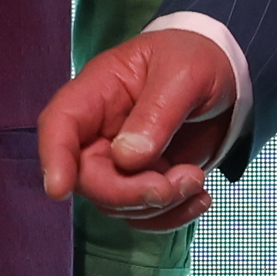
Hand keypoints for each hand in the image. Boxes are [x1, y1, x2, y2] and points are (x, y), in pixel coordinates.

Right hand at [38, 29, 233, 229]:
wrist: (223, 76)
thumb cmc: (194, 59)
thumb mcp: (184, 73)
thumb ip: (157, 112)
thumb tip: (127, 158)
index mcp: (97, 93)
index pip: (59, 124)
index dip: (53, 158)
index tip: (59, 190)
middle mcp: (98, 132)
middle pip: (86, 178)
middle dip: (129, 193)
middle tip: (175, 184)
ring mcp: (118, 162)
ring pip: (116, 204)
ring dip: (158, 204)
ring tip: (196, 178)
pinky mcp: (143, 181)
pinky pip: (143, 214)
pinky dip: (172, 216)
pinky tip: (199, 195)